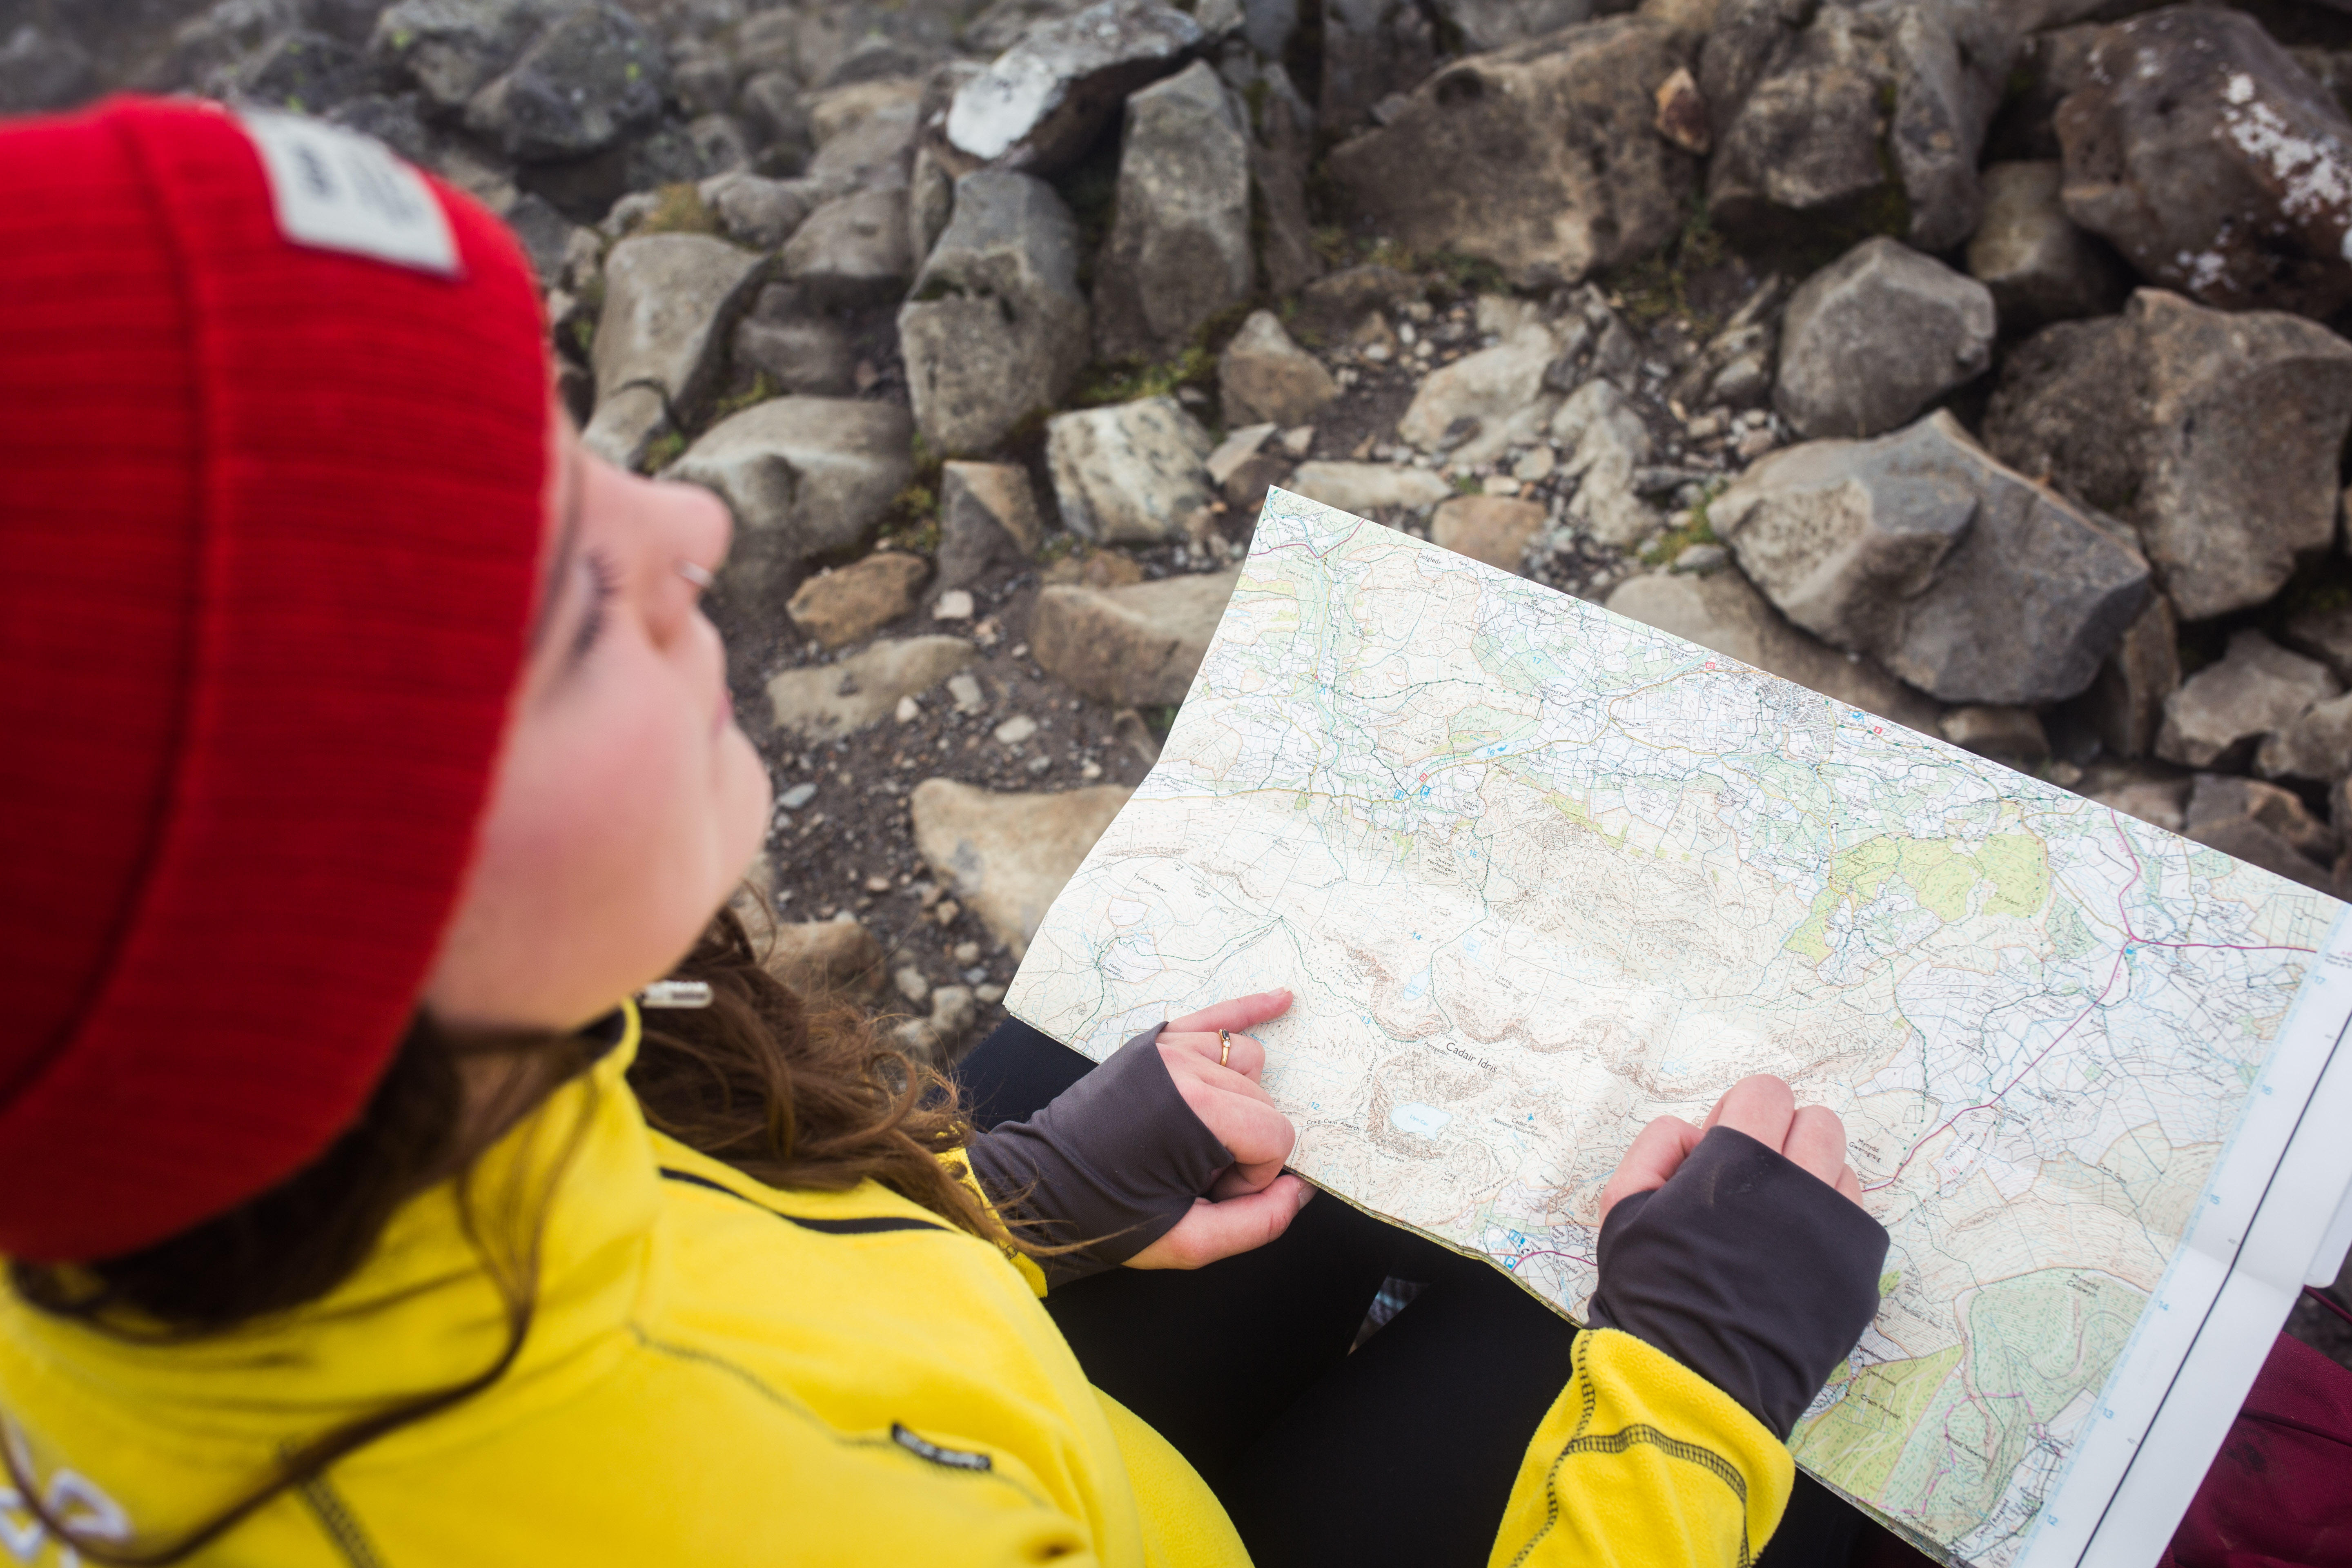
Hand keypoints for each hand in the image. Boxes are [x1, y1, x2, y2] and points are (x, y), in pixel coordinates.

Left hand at [1126, 989, 1313, 1269]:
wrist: (1043, 1187)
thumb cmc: (1110, 1216)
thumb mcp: (1190, 1243)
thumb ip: (1259, 1222)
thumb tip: (1301, 1190)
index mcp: (1196, 1112)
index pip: (1276, 1137)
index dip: (1255, 1177)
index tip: (1214, 1193)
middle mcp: (1185, 1067)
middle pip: (1264, 1102)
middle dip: (1246, 1146)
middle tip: (1200, 1176)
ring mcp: (1168, 1047)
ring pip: (1249, 1063)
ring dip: (1241, 1101)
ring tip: (1201, 1136)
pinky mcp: (1155, 1042)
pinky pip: (1218, 1016)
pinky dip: (1252, 1009)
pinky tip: (1282, 1001)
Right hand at [1585, 1075, 1887, 1437]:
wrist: (1695, 1382)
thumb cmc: (1651, 1294)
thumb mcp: (1622, 1207)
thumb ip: (1656, 1148)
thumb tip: (1694, 1131)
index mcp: (1737, 1162)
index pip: (1766, 1093)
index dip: (1741, 1113)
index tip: (1724, 1147)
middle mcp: (1797, 1186)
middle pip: (1818, 1123)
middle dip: (1784, 1139)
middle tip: (1754, 1182)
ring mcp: (1836, 1232)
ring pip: (1843, 1171)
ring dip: (1812, 1184)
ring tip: (1776, 1226)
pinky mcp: (1860, 1274)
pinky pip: (1858, 1224)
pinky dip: (1830, 1231)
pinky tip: (1795, 1260)